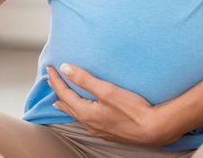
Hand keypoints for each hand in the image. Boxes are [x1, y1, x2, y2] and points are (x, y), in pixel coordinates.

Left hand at [46, 63, 186, 146]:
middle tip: (51, 82)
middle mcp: (88, 123)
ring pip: (76, 115)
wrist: (153, 129)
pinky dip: (78, 112)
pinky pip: (85, 121)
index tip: (50, 69)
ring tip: (60, 100)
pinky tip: (83, 113)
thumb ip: (84, 79)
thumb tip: (65, 69)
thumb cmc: (132, 109)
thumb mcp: (106, 90)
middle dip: (58, 92)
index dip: (56, 80)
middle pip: (67, 105)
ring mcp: (97, 130)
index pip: (64, 93)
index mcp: (85, 112)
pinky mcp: (107, 132)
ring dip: (67, 104)